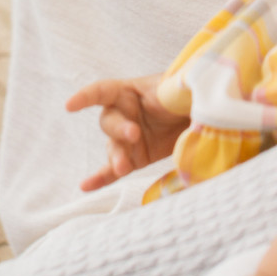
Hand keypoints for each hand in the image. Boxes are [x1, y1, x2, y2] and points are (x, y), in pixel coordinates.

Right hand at [64, 75, 187, 191]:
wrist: (205, 118)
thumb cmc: (190, 96)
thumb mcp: (181, 89)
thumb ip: (172, 92)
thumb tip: (177, 95)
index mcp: (132, 91)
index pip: (103, 91)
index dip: (86, 97)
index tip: (70, 106)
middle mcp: (124, 113)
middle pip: (108, 122)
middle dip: (119, 129)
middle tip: (134, 134)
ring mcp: (128, 138)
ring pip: (113, 148)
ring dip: (116, 157)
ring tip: (123, 167)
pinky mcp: (136, 158)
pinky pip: (113, 170)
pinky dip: (101, 178)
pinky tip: (86, 186)